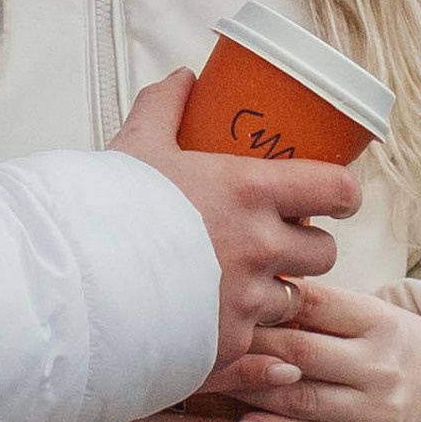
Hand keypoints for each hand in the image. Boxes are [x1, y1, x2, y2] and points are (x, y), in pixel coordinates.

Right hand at [112, 69, 361, 371]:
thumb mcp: (136, 146)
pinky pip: (257, 339)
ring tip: (241, 285)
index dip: (343, 195)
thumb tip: (183, 78)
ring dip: (275, 291)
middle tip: (280, 243)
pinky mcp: (229, 343)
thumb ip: (164, 107)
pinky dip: (242, 330)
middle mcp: (262, 246)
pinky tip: (213, 321)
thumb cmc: (108, 208)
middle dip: (307, 247)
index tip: (336, 199)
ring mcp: (248, 299)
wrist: (77, 280)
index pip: (336, 190)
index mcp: (250, 190)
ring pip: (293, 298)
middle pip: (324, 251)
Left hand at [228, 279, 420, 421]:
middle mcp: (380, 363)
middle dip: (247, 347)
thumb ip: (318, 305)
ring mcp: (378, 407)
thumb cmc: (387, 342)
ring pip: (303, 399)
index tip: (225, 299)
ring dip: (251, 391)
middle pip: (300, 352)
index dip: (267, 302)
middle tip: (200, 341)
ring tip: (211, 383)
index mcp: (378, 320)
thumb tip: (250, 283)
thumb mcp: (366, 312)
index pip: (315, 305)